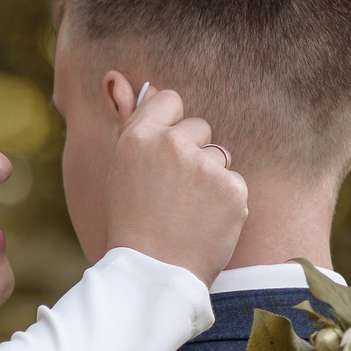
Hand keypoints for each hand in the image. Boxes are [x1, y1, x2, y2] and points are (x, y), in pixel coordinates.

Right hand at [99, 80, 248, 284]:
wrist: (151, 274)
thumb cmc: (130, 221)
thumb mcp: (119, 168)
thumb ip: (128, 120)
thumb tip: (115, 75)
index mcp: (138, 137)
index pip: (170, 100)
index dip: (170, 124)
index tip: (164, 151)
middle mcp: (171, 144)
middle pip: (199, 127)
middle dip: (192, 153)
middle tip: (172, 193)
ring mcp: (205, 166)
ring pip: (219, 156)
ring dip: (209, 178)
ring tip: (187, 212)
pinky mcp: (233, 188)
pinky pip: (235, 182)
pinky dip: (225, 202)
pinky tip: (204, 223)